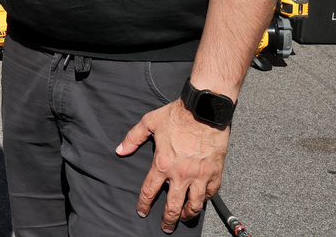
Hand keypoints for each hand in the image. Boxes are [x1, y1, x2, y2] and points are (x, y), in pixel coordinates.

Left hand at [117, 100, 228, 232]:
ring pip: (194, 205)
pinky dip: (205, 200)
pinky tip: (200, 201)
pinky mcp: (215, 172)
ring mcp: (200, 175)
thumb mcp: (149, 122)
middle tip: (166, 227)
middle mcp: (181, 174)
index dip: (144, 204)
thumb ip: (133, 138)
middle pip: (173, 206)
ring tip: (183, 217)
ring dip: (187, 214)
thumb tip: (120, 150)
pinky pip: (210, 193)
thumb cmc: (177, 115)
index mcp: (163, 164)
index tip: (142, 212)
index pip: (149, 191)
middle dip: (168, 220)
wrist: (204, 110)